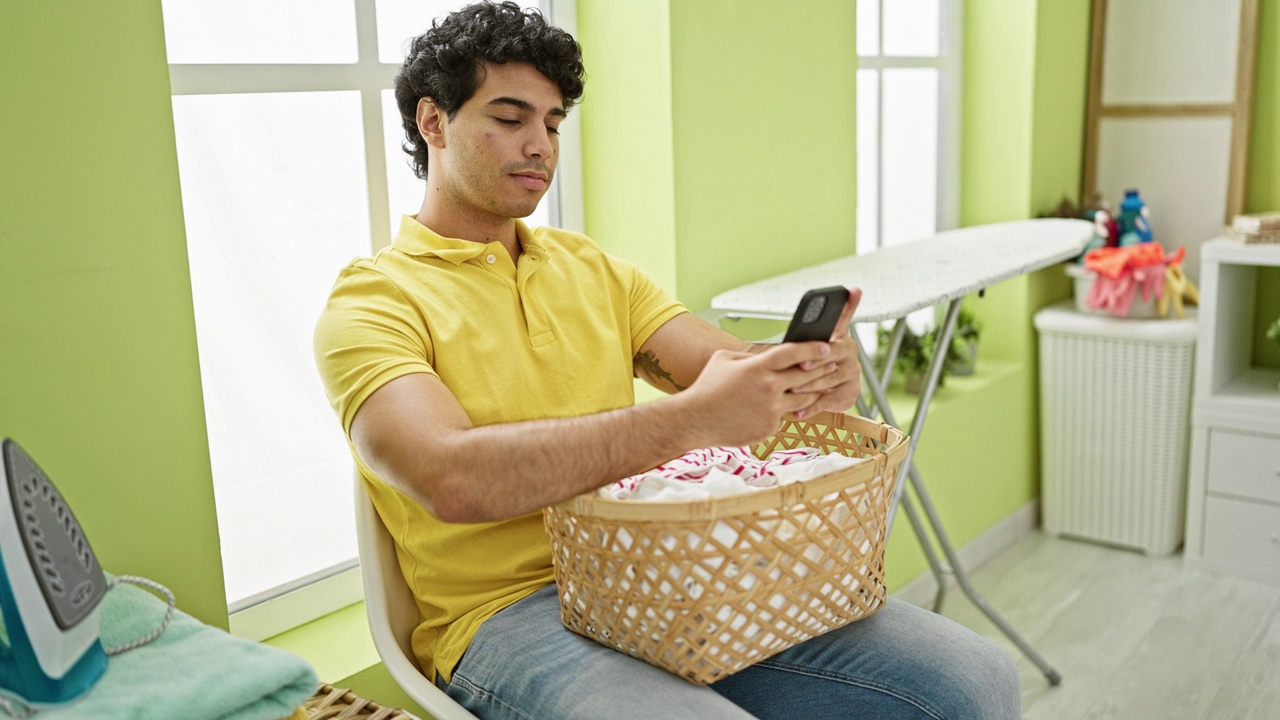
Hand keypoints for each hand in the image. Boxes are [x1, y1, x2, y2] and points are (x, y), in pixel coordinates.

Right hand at [681, 343, 840, 446]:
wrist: (695, 420)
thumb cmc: (706, 387)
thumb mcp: (724, 359)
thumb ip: (749, 356)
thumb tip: (765, 357)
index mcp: (758, 367)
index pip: (794, 353)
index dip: (813, 348)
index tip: (826, 346)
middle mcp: (769, 388)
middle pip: (806, 376)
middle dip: (821, 370)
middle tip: (831, 366)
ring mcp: (771, 410)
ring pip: (802, 400)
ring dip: (810, 393)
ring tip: (815, 388)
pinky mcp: (769, 428)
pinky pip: (784, 417)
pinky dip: (782, 412)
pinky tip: (780, 408)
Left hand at [787, 287, 861, 416]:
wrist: (833, 394)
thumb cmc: (812, 363)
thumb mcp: (809, 344)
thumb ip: (809, 330)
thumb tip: (807, 312)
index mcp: (839, 336)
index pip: (845, 316)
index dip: (848, 306)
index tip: (848, 298)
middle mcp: (848, 352)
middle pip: (834, 352)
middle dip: (816, 359)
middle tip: (802, 364)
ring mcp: (850, 373)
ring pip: (829, 378)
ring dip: (809, 384)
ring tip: (793, 389)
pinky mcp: (847, 394)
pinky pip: (826, 400)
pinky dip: (810, 407)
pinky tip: (797, 411)